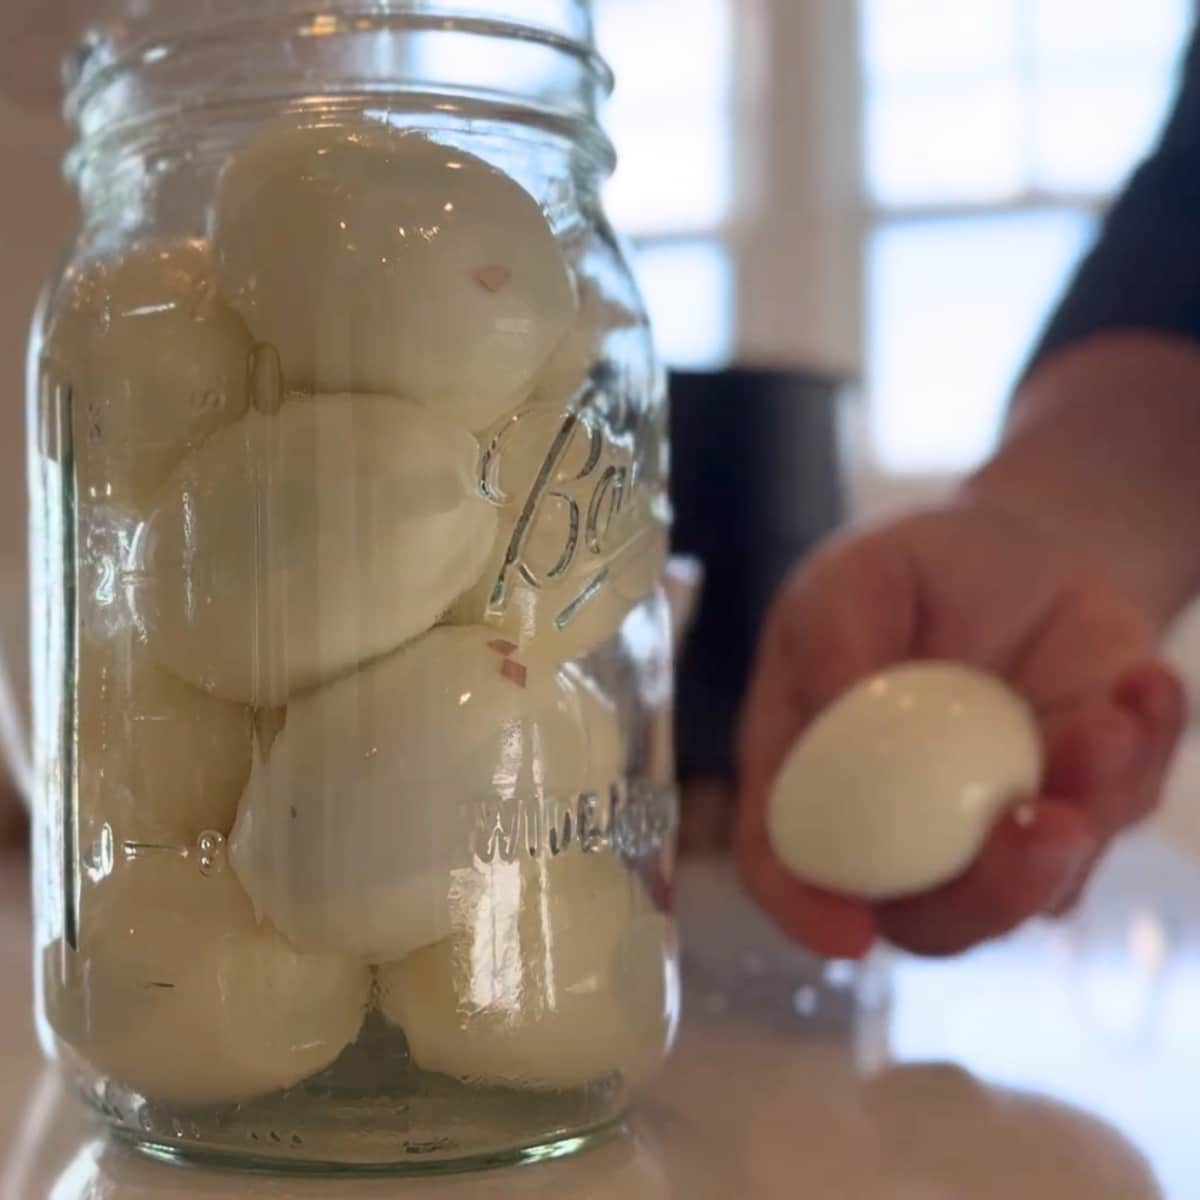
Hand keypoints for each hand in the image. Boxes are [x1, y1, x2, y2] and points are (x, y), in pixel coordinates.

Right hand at [736, 501, 1184, 957]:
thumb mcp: (859, 575)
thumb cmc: (920, 567)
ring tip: (1111, 719)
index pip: (785, 860)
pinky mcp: (1082, 808)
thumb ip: (837, 639)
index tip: (849, 932)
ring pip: (1038, 885)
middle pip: (927, 915)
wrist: (1032, 549)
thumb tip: (843, 710)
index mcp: (816, 770)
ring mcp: (993, 827)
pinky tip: (1143, 683)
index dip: (803, 906)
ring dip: (1085, 812)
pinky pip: (1118, 813)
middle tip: (1045, 824)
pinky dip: (1142, 757)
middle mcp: (899, 824)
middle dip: (990, 894)